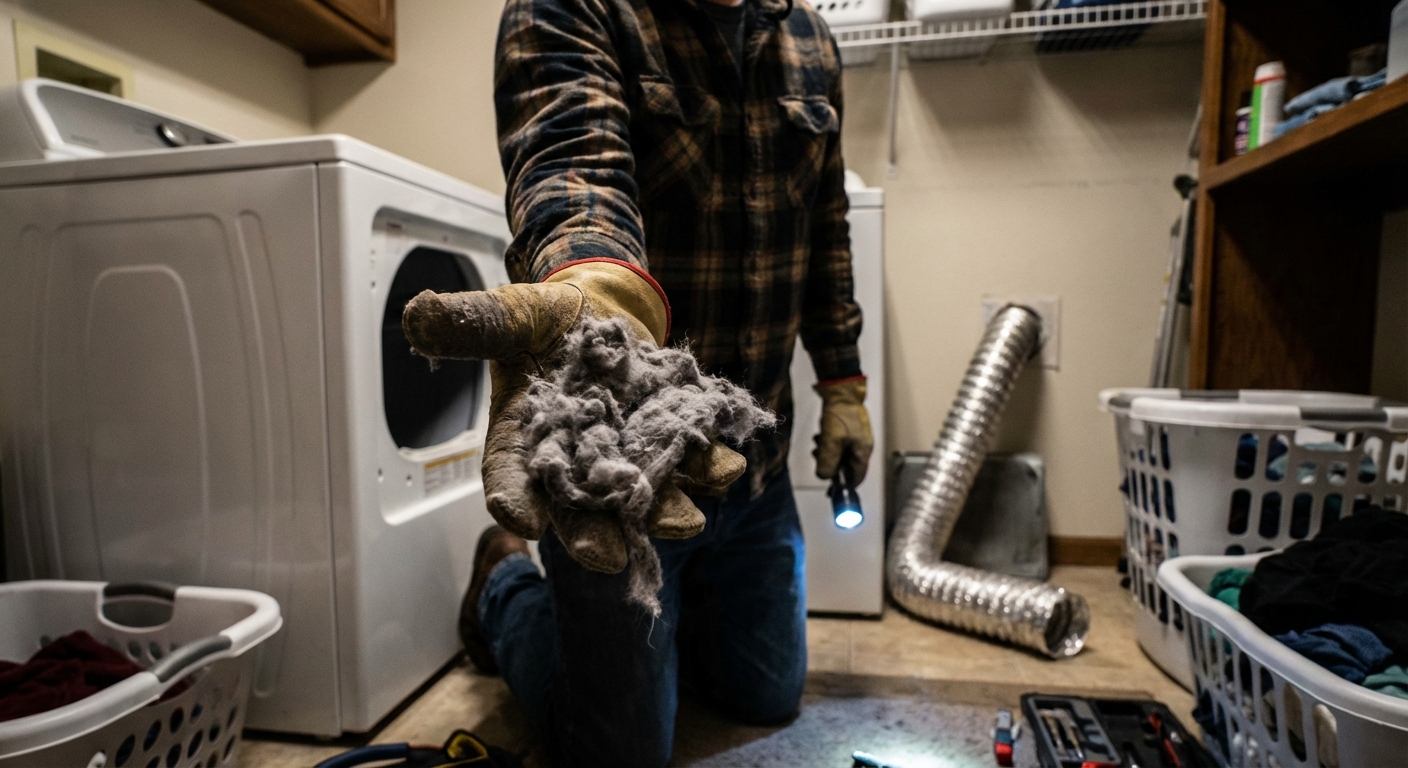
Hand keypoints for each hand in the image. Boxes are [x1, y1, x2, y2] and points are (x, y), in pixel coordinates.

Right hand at [401, 261, 745, 572]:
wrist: (599, 310)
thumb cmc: (542, 321)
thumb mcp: (507, 316)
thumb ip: (469, 325)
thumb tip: (417, 317)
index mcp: (523, 439)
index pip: (511, 476)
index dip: (512, 497)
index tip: (518, 520)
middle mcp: (574, 460)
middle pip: (580, 505)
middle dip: (594, 533)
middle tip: (609, 559)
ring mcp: (625, 453)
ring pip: (644, 490)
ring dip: (667, 509)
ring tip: (689, 522)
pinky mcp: (668, 435)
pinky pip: (690, 454)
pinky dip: (709, 462)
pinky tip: (730, 467)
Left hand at [813, 377, 872, 484]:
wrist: (841, 391)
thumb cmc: (840, 416)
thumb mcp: (831, 443)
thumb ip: (828, 463)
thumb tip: (824, 478)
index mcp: (863, 453)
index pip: (857, 478)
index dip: (844, 486)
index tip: (831, 489)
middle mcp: (862, 448)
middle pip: (847, 467)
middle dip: (831, 465)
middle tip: (819, 457)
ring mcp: (857, 438)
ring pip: (841, 455)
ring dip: (828, 453)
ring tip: (818, 443)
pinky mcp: (849, 431)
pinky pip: (839, 444)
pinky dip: (829, 443)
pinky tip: (820, 436)